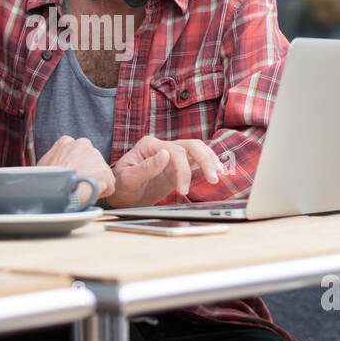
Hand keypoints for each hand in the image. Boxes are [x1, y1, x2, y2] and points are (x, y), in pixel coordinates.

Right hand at [36, 135, 115, 206]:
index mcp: (67, 141)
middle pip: (90, 161)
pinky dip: (100, 193)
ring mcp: (97, 158)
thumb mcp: (44, 164)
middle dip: (86, 172)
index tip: (71, 175)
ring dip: (93, 182)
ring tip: (81, 191)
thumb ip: (55, 160)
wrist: (55, 191)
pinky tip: (88, 195)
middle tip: (76, 184)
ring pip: (99, 173)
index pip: (76, 152)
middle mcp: (84, 144)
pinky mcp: (106, 174)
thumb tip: (57, 168)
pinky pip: (106, 187)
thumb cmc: (45, 181)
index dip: (74, 166)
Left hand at [106, 136, 222, 208]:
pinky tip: (218, 173)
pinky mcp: (177, 167)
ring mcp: (171, 156)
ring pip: (197, 150)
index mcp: (150, 145)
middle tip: (214, 178)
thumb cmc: (120, 187)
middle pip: (191, 146)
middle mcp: (162, 146)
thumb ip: (145, 168)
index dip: (183, 170)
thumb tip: (164, 155)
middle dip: (205, 160)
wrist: (120, 195)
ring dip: (210, 161)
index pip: (174, 152)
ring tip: (219, 175)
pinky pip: (196, 162)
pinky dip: (208, 165)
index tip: (183, 190)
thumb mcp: (127, 180)